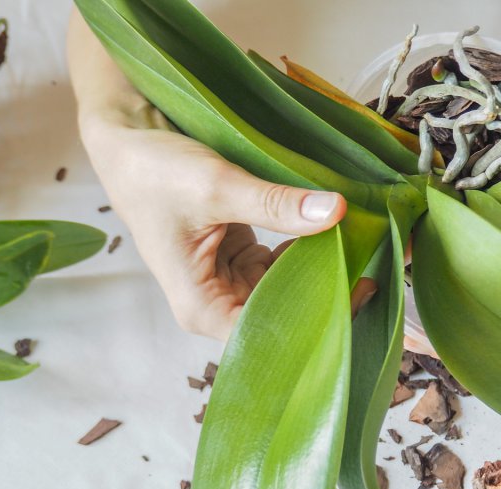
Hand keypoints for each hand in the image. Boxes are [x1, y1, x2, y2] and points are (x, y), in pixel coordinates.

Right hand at [81, 117, 356, 339]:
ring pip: (289, 289)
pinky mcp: (240, 256)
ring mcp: (230, 281)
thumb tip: (335, 212)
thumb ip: (276, 204)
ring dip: (322, 270)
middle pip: (283, 316)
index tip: (358, 293)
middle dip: (326, 294)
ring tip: (365, 248)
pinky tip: (339, 234)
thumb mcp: (217, 187)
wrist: (127, 141)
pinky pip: (285, 264)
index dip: (316, 321)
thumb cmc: (154, 173)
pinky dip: (309, 249)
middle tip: (373, 267)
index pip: (269, 335)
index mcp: (202, 308)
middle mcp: (216, 304)